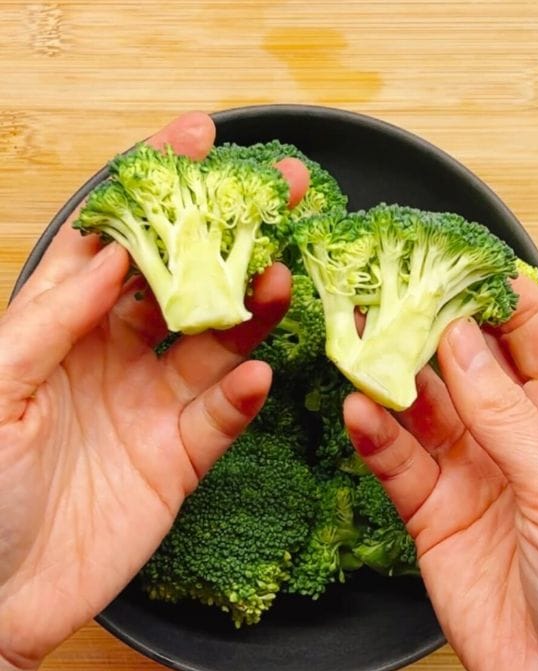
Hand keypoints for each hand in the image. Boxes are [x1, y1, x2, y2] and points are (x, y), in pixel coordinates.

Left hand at [0, 113, 307, 670]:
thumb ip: (50, 319)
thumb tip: (110, 253)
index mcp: (57, 326)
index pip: (114, 240)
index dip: (155, 187)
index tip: (197, 139)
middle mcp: (109, 356)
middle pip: (183, 279)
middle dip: (230, 233)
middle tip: (283, 194)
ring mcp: (149, 405)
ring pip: (216, 341)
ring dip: (252, 309)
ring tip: (283, 282)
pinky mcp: (179, 459)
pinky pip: (220, 416)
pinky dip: (241, 396)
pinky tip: (255, 378)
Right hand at [343, 279, 537, 670]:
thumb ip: (514, 417)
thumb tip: (468, 341)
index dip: (504, 294)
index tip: (462, 256)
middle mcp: (524, 431)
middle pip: (473, 356)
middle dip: (434, 320)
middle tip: (392, 283)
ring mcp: (475, 466)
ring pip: (426, 398)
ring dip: (393, 366)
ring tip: (358, 332)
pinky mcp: (433, 507)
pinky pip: (397, 457)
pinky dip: (375, 432)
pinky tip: (358, 410)